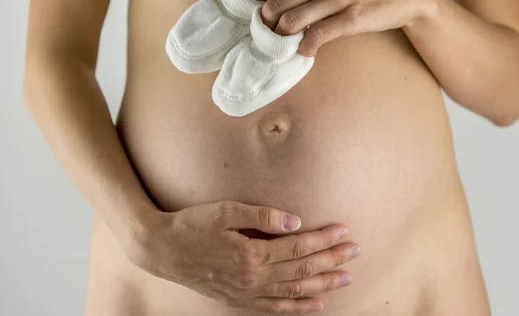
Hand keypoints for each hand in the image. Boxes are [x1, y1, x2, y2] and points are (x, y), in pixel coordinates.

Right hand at [127, 201, 360, 314]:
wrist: (163, 250)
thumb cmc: (193, 226)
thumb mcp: (226, 212)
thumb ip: (263, 217)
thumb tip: (296, 222)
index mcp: (251, 254)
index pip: (297, 247)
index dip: (322, 239)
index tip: (343, 231)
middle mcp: (253, 278)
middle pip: (301, 271)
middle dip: (331, 261)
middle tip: (355, 252)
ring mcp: (247, 293)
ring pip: (293, 292)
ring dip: (322, 285)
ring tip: (345, 278)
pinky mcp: (239, 300)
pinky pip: (274, 309)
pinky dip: (297, 309)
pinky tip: (315, 305)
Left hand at [254, 0, 436, 55]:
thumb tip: (279, 4)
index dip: (260, 4)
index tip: (263, 19)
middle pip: (275, 6)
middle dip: (267, 26)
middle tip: (270, 38)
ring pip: (291, 21)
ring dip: (283, 39)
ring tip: (286, 47)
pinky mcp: (350, 18)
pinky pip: (317, 36)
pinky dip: (305, 48)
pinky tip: (306, 52)